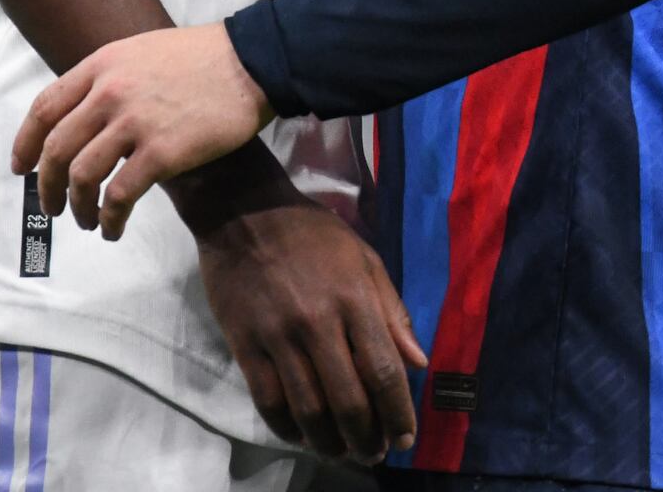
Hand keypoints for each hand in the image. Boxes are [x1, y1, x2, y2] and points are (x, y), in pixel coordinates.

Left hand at [11, 22, 273, 237]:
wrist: (251, 61)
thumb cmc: (200, 57)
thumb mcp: (140, 52)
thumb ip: (108, 78)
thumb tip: (83, 116)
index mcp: (101, 66)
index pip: (45, 108)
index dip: (26, 143)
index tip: (22, 169)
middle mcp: (109, 93)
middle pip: (57, 149)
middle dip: (47, 186)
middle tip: (52, 207)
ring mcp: (135, 122)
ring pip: (83, 175)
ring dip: (77, 207)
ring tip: (85, 221)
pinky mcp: (163, 152)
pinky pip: (119, 195)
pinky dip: (109, 218)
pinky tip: (113, 228)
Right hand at [184, 179, 426, 463]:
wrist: (243, 210)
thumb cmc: (311, 233)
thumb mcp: (364, 257)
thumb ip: (393, 311)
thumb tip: (419, 362)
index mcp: (354, 298)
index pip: (383, 370)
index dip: (398, 413)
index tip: (406, 438)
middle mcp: (318, 322)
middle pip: (348, 400)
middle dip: (367, 437)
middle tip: (375, 452)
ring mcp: (278, 335)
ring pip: (308, 409)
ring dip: (330, 442)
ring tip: (342, 452)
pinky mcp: (244, 343)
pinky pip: (268, 401)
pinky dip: (288, 428)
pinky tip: (303, 437)